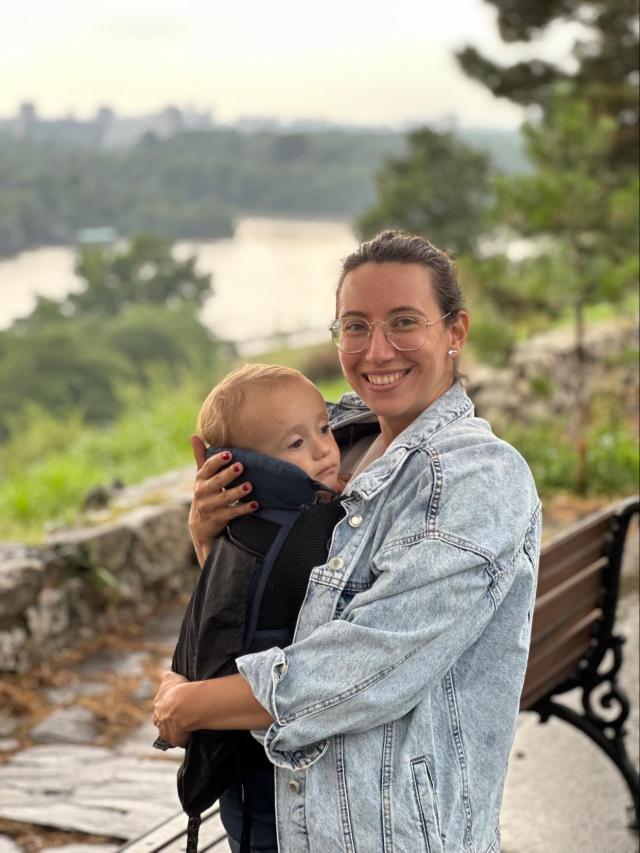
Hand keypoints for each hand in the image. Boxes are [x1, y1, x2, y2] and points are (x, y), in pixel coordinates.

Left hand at [153, 671, 189, 747]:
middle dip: (168, 721)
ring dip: (176, 731)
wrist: (185, 705)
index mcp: (158, 704)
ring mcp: (165, 731)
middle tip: (180, 718)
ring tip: (188, 728)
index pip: (160, 708)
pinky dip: (185, 738)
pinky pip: (180, 740)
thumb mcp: (170, 677)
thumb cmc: (179, 689)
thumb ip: (167, 677)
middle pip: (162, 722)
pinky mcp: (174, 739)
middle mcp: (158, 719)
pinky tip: (192, 734)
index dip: (167, 708)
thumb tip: (166, 674)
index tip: (175, 707)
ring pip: (169, 732)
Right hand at [188, 436, 258, 566]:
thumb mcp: (201, 477)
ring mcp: (209, 507)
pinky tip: (255, 504)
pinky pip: (232, 513)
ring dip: (237, 492)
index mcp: (200, 479)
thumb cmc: (205, 494)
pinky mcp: (218, 519)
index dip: (217, 460)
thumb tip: (193, 436)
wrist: (200, 526)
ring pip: (224, 499)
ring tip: (249, 486)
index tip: (229, 454)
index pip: (207, 468)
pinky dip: (243, 509)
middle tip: (241, 466)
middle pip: (216, 482)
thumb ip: (201, 457)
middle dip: (227, 475)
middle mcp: (202, 492)